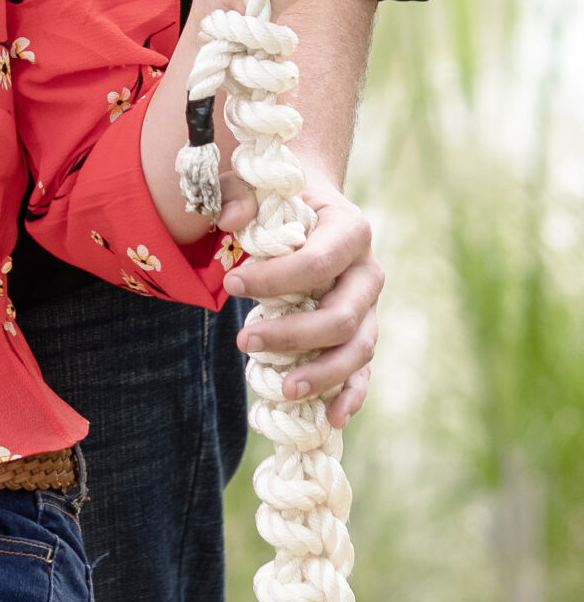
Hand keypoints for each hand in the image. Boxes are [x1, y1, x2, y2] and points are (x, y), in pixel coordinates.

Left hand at [221, 176, 379, 427]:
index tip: (231, 284)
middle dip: (293, 335)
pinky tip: (330, 418)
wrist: (308, 205)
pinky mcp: (361, 332)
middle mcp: (368, 271)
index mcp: (349, 229)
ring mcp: (369, 307)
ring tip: (281, 388)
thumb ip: (236, 193)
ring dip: (321, 373)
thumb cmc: (275, 197)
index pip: (317, 263)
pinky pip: (362, 370)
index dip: (274, 280)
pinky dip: (350, 395)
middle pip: (342, 316)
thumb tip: (231, 222)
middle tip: (243, 340)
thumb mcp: (253, 183)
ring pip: (358, 349)